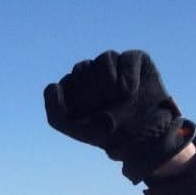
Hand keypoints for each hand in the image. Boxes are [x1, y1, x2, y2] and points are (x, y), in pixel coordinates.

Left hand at [43, 49, 195, 182]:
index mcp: (76, 86)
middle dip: (92, 92)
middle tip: (105, 108)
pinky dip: (128, 77)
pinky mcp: (137, 60)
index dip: (76, 100)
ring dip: (109, 83)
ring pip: (105, 58)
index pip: (66, 82)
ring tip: (119, 98)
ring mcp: (115, 64)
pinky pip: (127, 57)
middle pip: (82, 67)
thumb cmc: (108, 132)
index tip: (88, 115)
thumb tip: (53, 85)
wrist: (142, 137)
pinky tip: (131, 91)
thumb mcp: (74, 128)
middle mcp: (94, 72)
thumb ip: (55, 112)